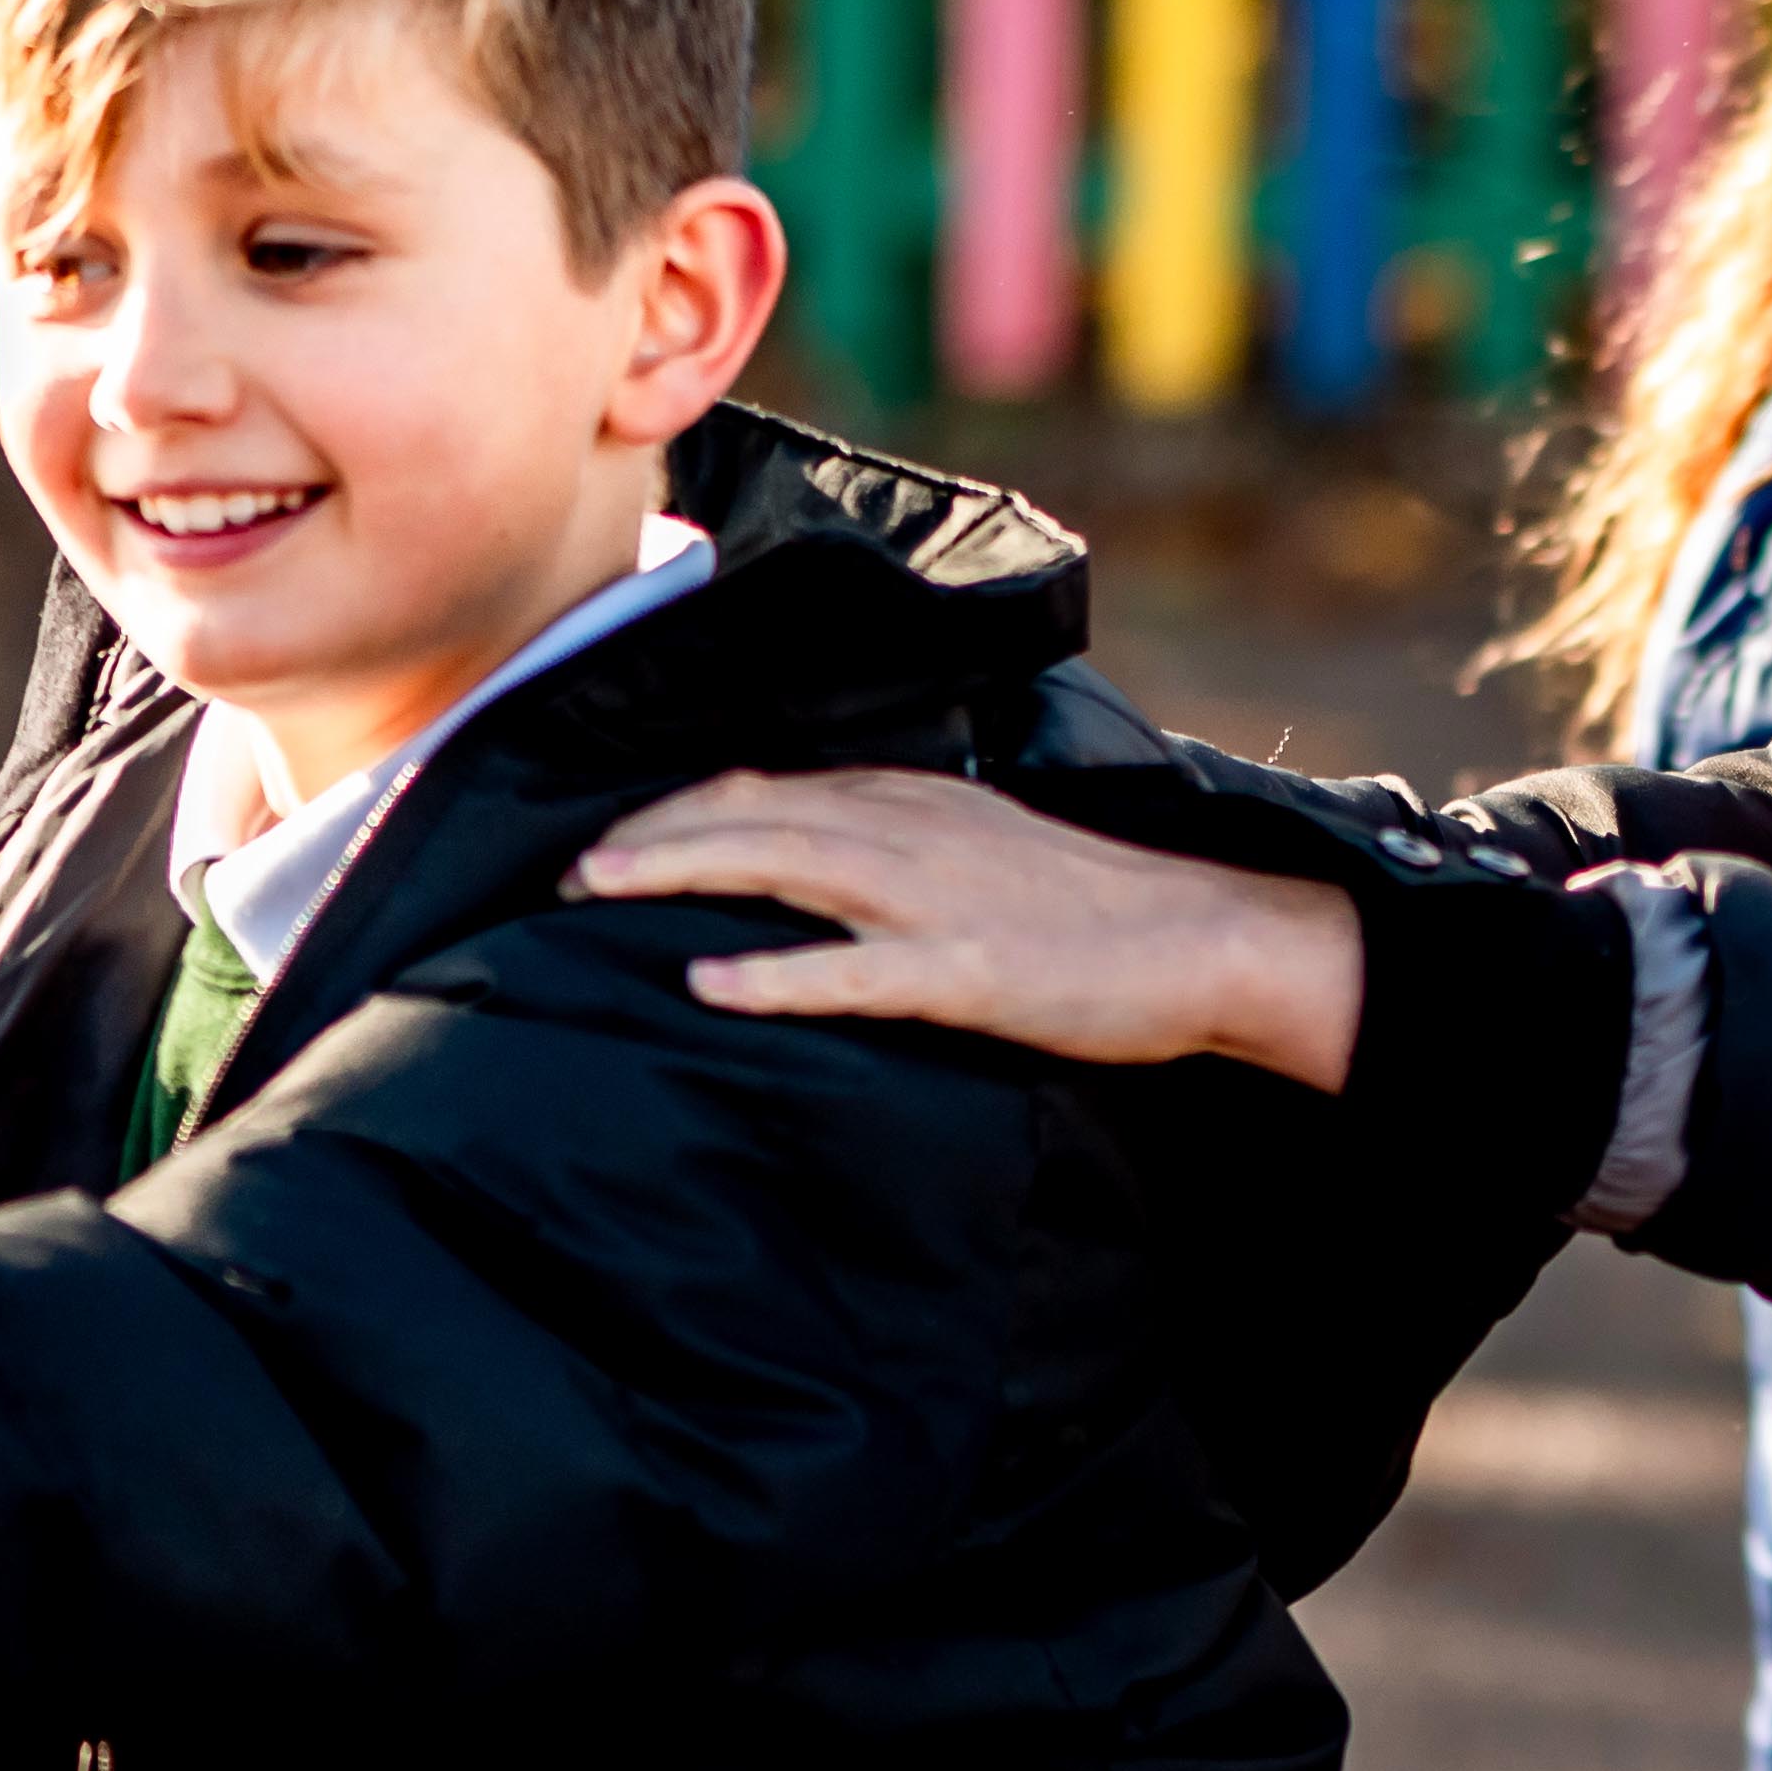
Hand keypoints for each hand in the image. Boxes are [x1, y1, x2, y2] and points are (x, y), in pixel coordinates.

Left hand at [574, 768, 1373, 1090]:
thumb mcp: (991, 851)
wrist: (1208, 941)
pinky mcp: (968, 973)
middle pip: (753, 812)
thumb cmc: (1100, 913)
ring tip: (593, 892)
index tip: (606, 832)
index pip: (770, 784)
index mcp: (919, 801)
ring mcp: (939, 899)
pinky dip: (775, 976)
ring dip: (678, 871)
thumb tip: (821, 866)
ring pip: (784, 865)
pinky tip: (708, 986)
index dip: (676, 804)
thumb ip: (907, 847)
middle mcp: (914, 831)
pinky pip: (853, 972)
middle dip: (648, 834)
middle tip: (562, 869)